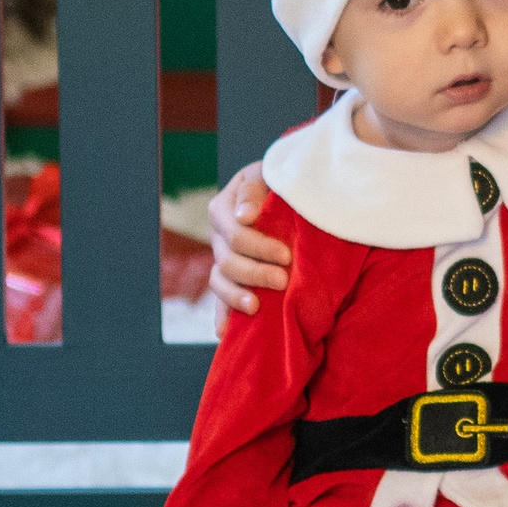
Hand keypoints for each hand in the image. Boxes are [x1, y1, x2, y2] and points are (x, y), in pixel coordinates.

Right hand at [208, 164, 288, 318]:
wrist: (288, 193)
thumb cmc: (281, 182)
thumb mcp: (269, 173)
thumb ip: (255, 189)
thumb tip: (246, 215)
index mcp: (224, 208)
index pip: (235, 233)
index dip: (258, 246)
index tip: (286, 255)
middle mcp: (219, 235)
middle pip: (228, 260)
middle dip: (255, 273)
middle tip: (283, 280)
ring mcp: (223, 258)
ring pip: (219, 281)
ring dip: (236, 296)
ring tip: (257, 308)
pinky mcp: (231, 277)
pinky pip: (220, 299)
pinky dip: (221, 316)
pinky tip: (224, 333)